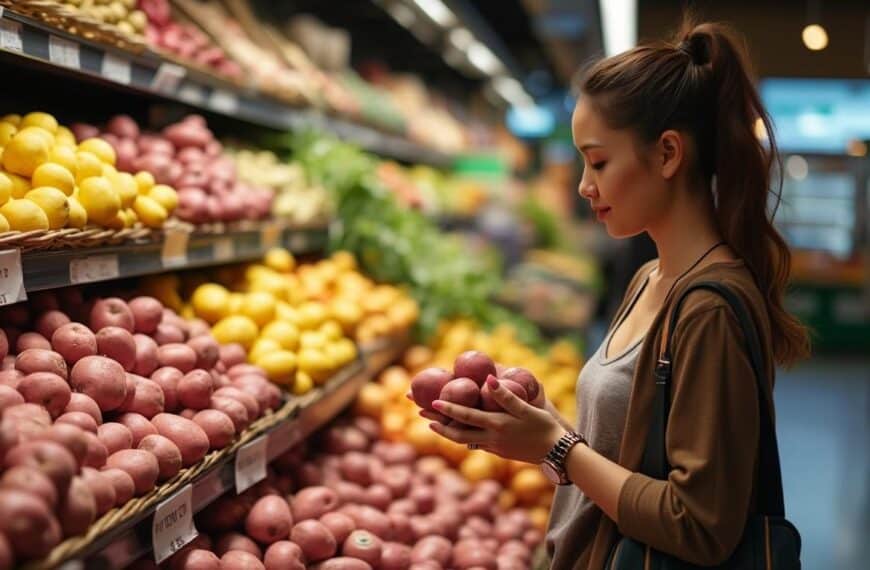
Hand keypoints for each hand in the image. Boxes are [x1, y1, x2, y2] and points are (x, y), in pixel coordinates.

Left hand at [428, 376, 566, 463]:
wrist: (557, 454)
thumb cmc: (544, 427)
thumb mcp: (526, 408)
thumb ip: (506, 395)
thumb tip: (488, 379)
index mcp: (496, 426)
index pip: (466, 416)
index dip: (448, 410)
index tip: (431, 402)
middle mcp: (491, 439)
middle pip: (457, 434)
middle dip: (437, 425)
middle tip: (420, 415)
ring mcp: (494, 447)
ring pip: (464, 440)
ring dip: (447, 432)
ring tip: (432, 424)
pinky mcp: (498, 451)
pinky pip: (475, 443)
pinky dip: (462, 437)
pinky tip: (458, 431)